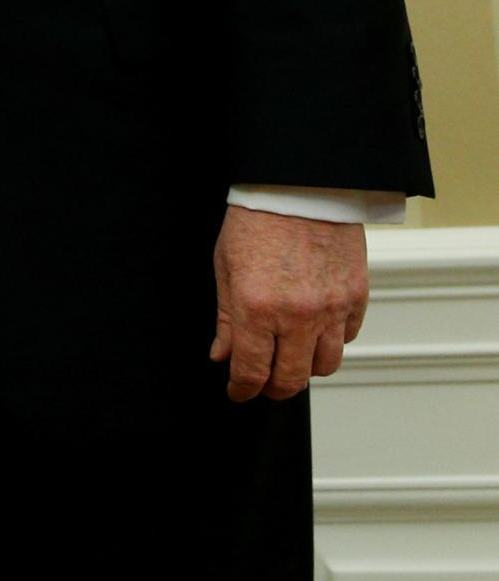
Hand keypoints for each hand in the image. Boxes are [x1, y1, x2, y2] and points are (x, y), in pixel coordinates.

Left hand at [211, 205, 369, 401]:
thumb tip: (223, 356)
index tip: (238, 392)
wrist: (300, 187)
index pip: (252, 370)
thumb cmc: (256, 220)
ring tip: (290, 358)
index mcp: (257, 308)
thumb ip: (226, 318)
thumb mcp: (225, 267)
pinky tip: (316, 331)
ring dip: (306, 368)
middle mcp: (298, 316)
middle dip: (274, 388)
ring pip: (326, 365)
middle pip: (292, 379)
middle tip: (264, 384)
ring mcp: (332, 309)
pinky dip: (333, 342)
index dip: (242, 389)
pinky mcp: (357, 297)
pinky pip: (349, 337)